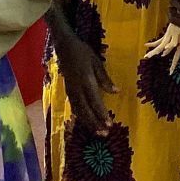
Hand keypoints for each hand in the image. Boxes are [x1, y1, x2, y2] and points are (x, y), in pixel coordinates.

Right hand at [50, 15, 113, 134]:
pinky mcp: (67, 91)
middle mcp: (77, 88)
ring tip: (97, 132)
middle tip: (104, 134)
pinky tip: (86, 122)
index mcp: (86, 80)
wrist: (63, 47)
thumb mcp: (96, 62)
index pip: (95, 101)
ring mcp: (70, 90)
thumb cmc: (82, 52)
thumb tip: (116, 91)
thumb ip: (104, 78)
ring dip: (88, 122)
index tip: (109, 124)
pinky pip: (74, 107)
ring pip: (79, 110)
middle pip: (86, 110)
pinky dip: (80, 116)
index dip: (101, 114)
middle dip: (95, 123)